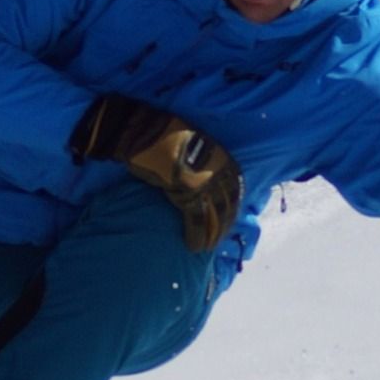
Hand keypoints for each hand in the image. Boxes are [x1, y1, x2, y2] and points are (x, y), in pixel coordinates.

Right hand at [69, 94, 243, 251]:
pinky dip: (197, 235)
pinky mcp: (190, 192)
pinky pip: (198, 220)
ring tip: (207, 247)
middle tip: (217, 240)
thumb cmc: (163, 137)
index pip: (234, 189)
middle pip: (227, 205)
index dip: (230, 209)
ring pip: (216, 215)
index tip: (227, 222)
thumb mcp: (192, 148)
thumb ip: (201, 164)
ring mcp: (206, 181)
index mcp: (222, 158)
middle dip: (223, 225)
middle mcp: (220, 170)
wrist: (146, 132)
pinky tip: (194, 246)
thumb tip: (201, 180)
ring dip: (212, 235)